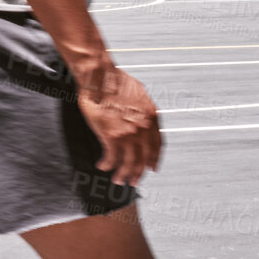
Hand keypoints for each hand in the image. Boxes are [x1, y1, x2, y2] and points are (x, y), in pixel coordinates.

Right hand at [76, 64, 162, 184]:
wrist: (101, 78)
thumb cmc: (116, 82)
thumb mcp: (140, 94)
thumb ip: (143, 110)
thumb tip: (142, 118)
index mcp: (152, 117)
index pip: (157, 145)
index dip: (154, 159)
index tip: (152, 167)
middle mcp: (144, 127)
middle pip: (144, 158)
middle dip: (139, 172)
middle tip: (134, 181)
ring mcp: (129, 133)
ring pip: (129, 162)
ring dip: (123, 174)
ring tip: (118, 180)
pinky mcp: (112, 136)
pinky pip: (111, 157)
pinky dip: (107, 164)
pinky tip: (102, 166)